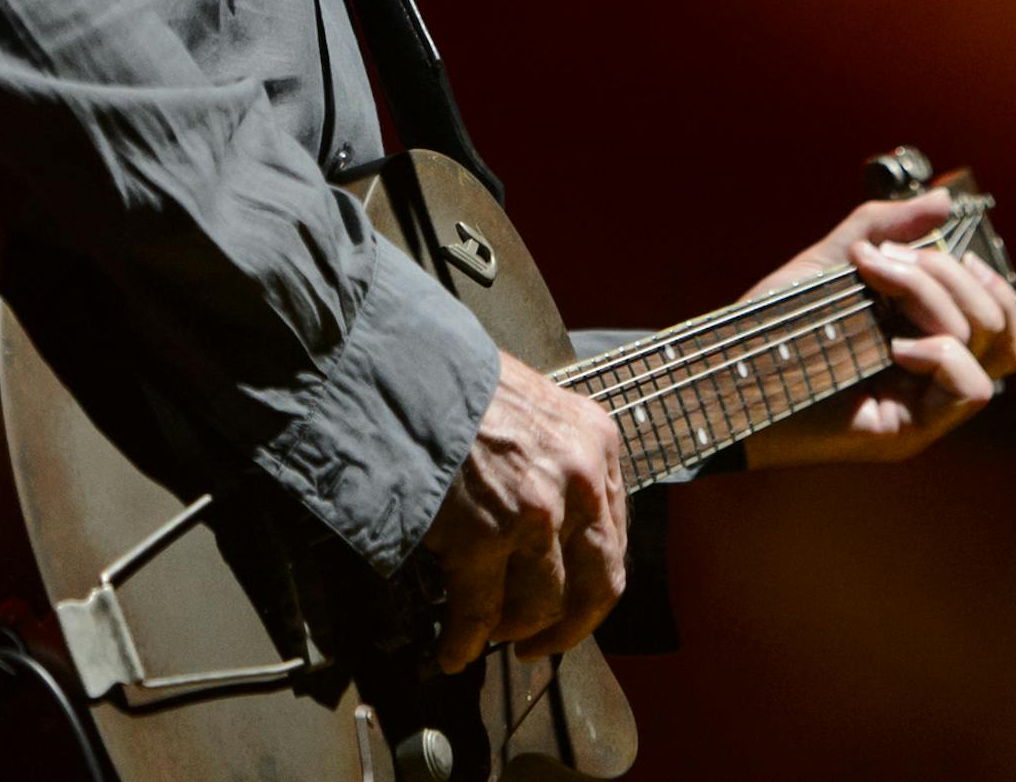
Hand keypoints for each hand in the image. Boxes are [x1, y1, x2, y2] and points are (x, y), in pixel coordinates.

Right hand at [421, 349, 627, 671]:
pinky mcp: (485, 537)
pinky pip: (480, 612)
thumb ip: (556, 458)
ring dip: (510, 631)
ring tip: (485, 639)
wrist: (400, 366)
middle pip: (596, 585)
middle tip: (538, 644)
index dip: (591, 585)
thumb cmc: (455, 380)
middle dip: (565, 626)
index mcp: (597, 441)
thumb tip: (553, 523)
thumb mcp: (533, 405)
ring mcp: (535, 511)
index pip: (615, 538)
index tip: (572, 604)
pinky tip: (451, 649)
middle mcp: (579, 478)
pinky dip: (464, 641)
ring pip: (539, 605)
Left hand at [740, 188, 1015, 470]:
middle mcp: (931, 373)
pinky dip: (941, 353)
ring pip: (987, 346)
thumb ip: (883, 227)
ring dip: (936, 299)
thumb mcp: (829, 261)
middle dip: (942, 273)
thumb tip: (946, 202)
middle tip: (879, 262)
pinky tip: (893, 346)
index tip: (935, 246)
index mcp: (922, 335)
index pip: (998, 315)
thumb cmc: (771, 324)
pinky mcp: (909, 430)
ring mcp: (923, 403)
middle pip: (993, 321)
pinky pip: (971, 390)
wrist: (724, 373)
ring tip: (877, 286)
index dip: (984, 278)